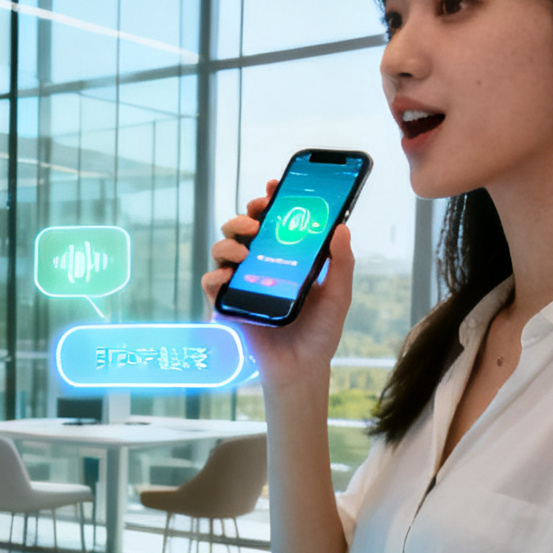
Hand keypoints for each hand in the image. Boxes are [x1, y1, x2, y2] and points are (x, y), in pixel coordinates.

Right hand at [200, 180, 354, 391]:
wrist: (303, 367)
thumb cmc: (320, 331)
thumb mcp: (339, 294)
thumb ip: (341, 262)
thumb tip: (341, 227)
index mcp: (285, 257)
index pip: (272, 220)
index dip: (269, 199)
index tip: (274, 186)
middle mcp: (259, 265)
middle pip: (241, 228)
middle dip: (245, 215)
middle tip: (258, 217)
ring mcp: (241, 283)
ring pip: (222, 248)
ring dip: (229, 242)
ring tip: (246, 250)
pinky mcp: (228, 304)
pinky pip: (210, 283)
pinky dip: (214, 276)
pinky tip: (227, 276)